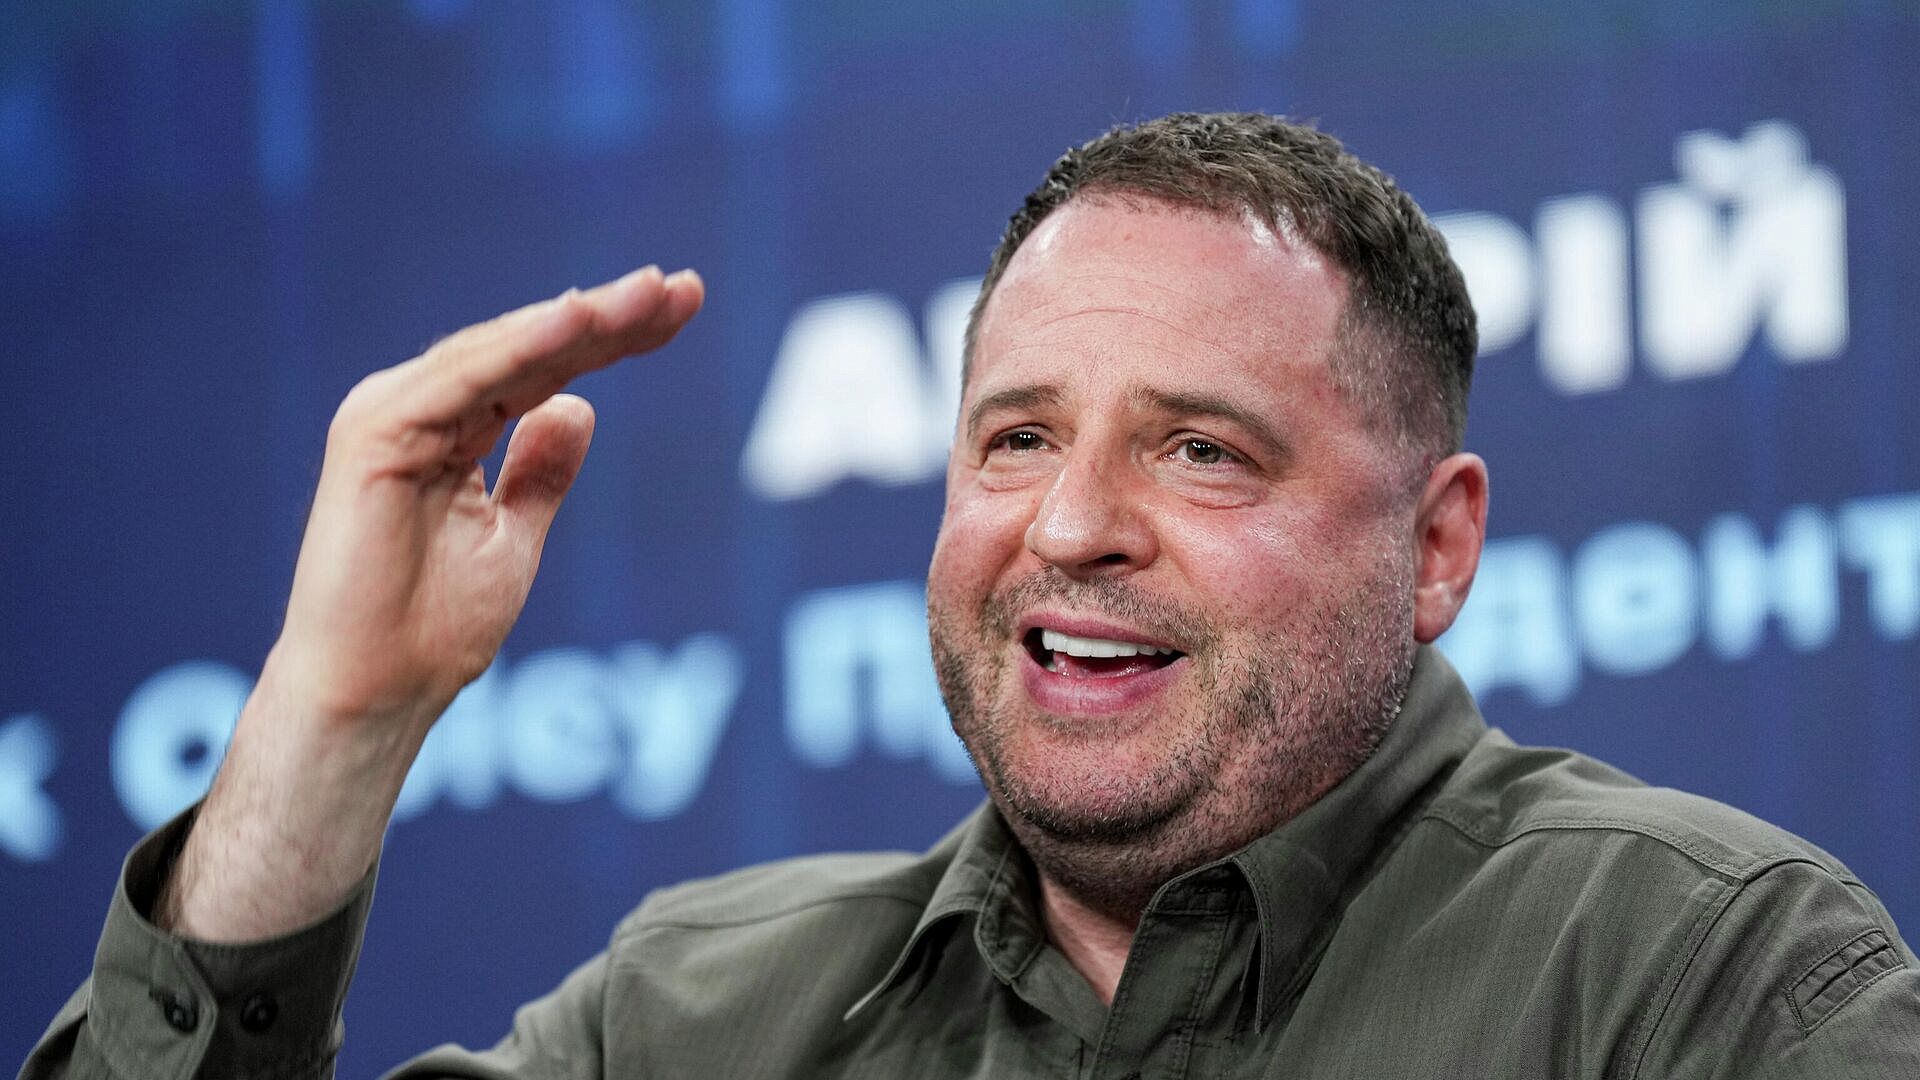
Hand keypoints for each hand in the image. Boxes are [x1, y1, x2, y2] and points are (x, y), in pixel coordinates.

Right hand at [277, 265, 702, 728]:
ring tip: (647, 292)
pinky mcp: (375, 432)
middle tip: (680, 286)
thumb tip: (581, 406)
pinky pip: (464, 377)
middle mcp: (420, 408)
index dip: (614, 335)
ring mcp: (394, 414)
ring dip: (579, 317)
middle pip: (529, 347)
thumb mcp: (513, 539)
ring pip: (503, 350)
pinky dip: (523, 345)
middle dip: (610, 315)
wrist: (376, 693)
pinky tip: (579, 317)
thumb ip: (540, 473)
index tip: (684, 304)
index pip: (545, 367)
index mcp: (452, 428)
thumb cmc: (432, 630)